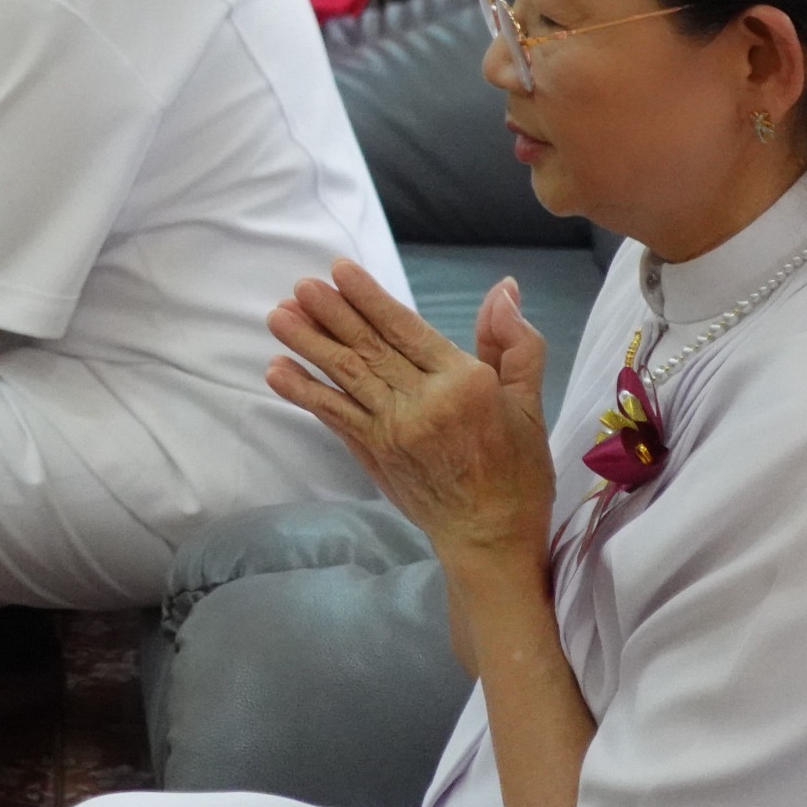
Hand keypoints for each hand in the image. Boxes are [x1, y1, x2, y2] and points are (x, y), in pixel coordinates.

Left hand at [265, 262, 553, 565]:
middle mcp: (423, 403)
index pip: (406, 329)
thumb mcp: (529, 402)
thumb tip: (503, 289)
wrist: (491, 536)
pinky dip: (304, 392)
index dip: (370, 298)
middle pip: (368, 348)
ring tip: (278, 316)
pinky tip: (277, 370)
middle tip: (300, 286)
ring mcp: (393, 430)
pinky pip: (333, 416)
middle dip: (330, 313)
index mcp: (464, 383)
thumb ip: (515, 343)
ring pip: (345, 377)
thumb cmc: (516, 469)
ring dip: (309, 344)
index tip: (339, 270)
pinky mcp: (373, 454)